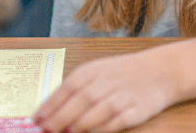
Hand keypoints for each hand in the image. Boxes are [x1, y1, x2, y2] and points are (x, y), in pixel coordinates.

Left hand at [35, 50, 177, 132]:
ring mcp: (124, 95)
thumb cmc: (121, 74)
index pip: (67, 87)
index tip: (36, 119)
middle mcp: (108, 81)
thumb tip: (50, 110)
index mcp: (93, 70)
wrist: (159, 71)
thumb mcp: (96, 72)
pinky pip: (118, 121)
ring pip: (98, 111)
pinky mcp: (138, 110)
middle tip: (47, 130)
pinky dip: (103, 128)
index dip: (51, 104)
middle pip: (81, 100)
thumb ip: (75, 89)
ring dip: (80, 124)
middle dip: (61, 117)